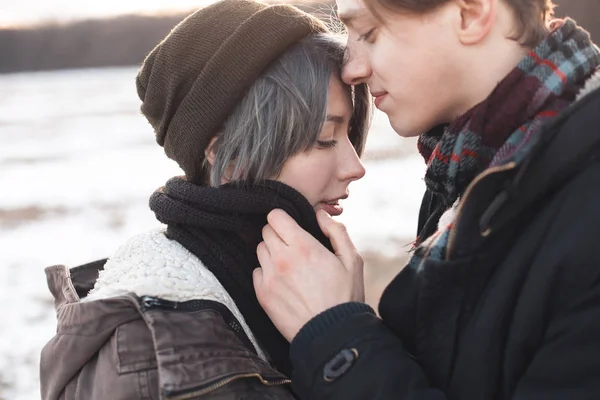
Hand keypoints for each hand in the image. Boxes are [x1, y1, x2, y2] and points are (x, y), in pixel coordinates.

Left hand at [253, 208, 364, 341]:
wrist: (332, 335)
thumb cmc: (344, 298)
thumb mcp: (352, 261)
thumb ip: (336, 232)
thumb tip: (320, 214)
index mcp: (303, 246)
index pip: (275, 217)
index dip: (283, 218)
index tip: (290, 226)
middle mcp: (282, 259)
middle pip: (266, 232)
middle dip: (278, 235)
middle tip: (293, 247)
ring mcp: (270, 277)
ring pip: (260, 250)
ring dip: (272, 252)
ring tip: (289, 265)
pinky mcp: (262, 294)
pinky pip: (256, 272)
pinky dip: (266, 273)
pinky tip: (283, 281)